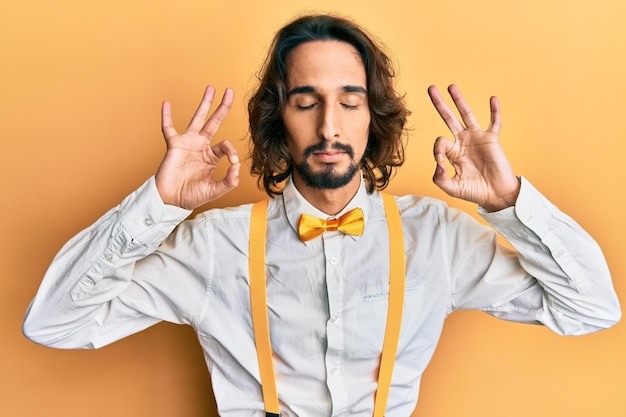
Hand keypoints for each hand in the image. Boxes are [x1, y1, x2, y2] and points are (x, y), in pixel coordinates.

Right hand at [155, 86, 239, 208]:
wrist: (171, 200)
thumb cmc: (191, 195)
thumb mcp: (214, 190)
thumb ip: (229, 181)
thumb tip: (237, 168)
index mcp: (212, 156)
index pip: (226, 145)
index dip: (232, 151)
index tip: (233, 162)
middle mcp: (201, 146)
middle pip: (214, 122)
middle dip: (223, 107)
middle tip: (230, 91)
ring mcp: (188, 143)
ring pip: (197, 119)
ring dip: (204, 104)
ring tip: (211, 88)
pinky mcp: (174, 145)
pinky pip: (168, 128)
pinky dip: (166, 116)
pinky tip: (166, 103)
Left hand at [427, 84, 519, 211]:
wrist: (496, 195)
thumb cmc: (474, 191)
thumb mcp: (451, 188)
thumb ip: (439, 178)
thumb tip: (437, 164)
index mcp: (452, 152)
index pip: (440, 142)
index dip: (437, 150)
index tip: (440, 162)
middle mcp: (463, 142)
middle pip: (448, 118)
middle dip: (440, 104)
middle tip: (431, 89)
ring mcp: (477, 138)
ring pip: (467, 114)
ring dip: (459, 100)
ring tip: (451, 87)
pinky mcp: (492, 139)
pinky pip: (494, 122)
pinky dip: (495, 111)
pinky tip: (493, 99)